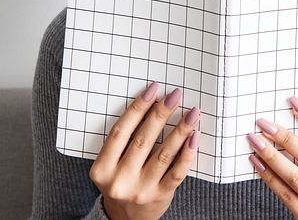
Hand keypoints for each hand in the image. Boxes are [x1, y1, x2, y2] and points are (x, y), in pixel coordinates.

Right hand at [89, 82, 200, 219]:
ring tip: (192, 113)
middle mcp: (120, 180)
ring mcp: (141, 189)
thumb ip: (124, 142)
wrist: (127, 219)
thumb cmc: (121, 182)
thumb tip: (153, 104)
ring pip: (164, 154)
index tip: (153, 90)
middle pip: (143, 140)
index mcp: (103, 169)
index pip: (121, 132)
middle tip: (175, 95)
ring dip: (180, 130)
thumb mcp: (111, 165)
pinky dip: (188, 153)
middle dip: (161, 114)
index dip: (137, 108)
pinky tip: (195, 137)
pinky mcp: (160, 196)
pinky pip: (177, 171)